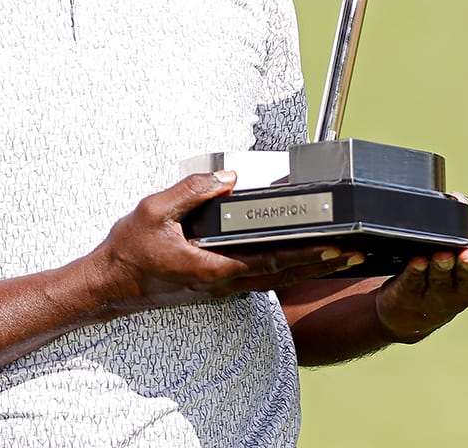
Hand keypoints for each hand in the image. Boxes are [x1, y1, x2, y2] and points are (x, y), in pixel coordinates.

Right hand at [85, 172, 364, 316]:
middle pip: (284, 276)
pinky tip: (299, 258)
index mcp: (212, 268)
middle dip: (322, 265)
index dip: (308, 255)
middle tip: (358, 254)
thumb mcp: (154, 210)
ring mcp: (221, 289)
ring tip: (341, 256)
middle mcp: (223, 284)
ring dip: (308, 269)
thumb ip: (193, 191)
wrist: (109, 285)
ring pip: (275, 280)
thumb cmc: (128, 250)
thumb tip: (228, 178)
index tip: (337, 246)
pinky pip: (259, 278)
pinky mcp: (216, 286)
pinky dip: (285, 270)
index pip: (271, 262)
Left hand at [374, 192, 467, 342]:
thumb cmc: (445, 271)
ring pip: (440, 281)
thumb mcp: (463, 248)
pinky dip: (416, 272)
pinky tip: (417, 261)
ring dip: (442, 268)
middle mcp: (461, 288)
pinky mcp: (410, 295)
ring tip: (442, 256)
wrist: (411, 308)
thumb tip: (461, 199)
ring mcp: (436, 294)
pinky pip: (414, 283)